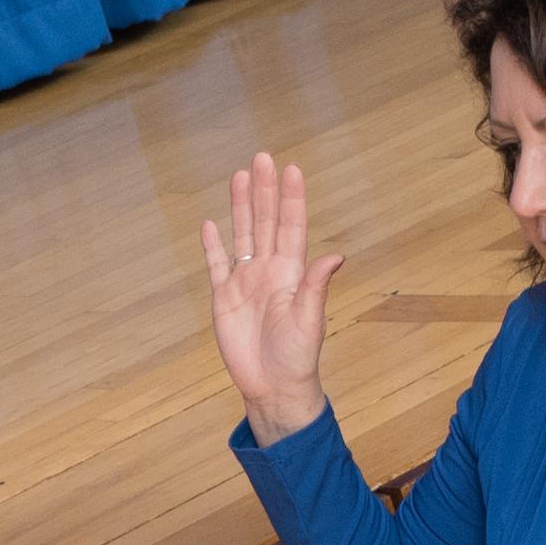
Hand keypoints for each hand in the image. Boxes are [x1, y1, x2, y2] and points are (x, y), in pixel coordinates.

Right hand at [203, 153, 341, 442]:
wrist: (273, 386)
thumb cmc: (297, 356)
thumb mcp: (310, 319)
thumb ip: (316, 285)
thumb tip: (335, 255)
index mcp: (291, 273)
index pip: (291, 227)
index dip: (291, 199)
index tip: (292, 169)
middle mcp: (269, 271)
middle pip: (265, 222)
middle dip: (264, 190)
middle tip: (262, 157)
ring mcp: (245, 282)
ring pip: (242, 235)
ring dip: (241, 207)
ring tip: (240, 176)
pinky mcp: (224, 298)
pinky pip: (217, 265)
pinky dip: (213, 246)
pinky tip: (210, 224)